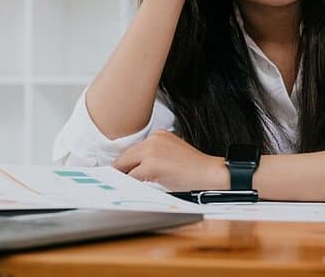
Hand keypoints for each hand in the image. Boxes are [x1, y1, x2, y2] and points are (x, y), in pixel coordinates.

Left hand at [113, 130, 227, 190]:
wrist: (209, 174)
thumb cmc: (193, 169)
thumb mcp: (170, 155)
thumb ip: (152, 156)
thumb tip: (134, 168)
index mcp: (159, 135)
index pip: (134, 149)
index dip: (125, 162)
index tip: (119, 171)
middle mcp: (154, 139)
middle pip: (126, 155)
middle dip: (120, 169)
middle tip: (114, 180)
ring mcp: (152, 150)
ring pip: (126, 164)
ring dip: (123, 176)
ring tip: (121, 185)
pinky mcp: (151, 164)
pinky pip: (132, 175)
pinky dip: (128, 183)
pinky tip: (131, 188)